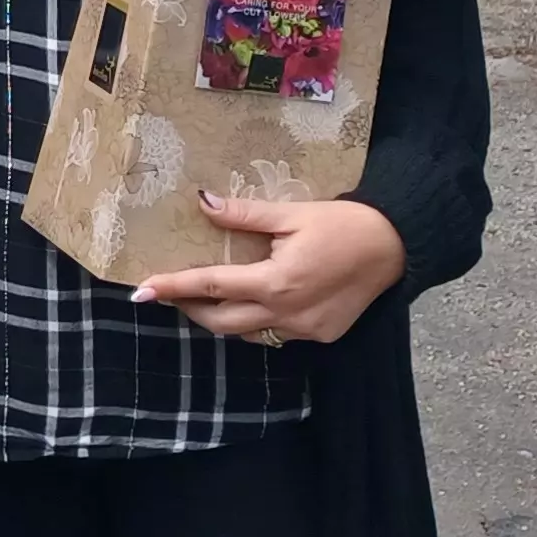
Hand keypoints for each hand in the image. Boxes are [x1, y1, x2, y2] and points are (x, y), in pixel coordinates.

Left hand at [130, 192, 407, 344]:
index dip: (173, 288)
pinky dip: (255, 321)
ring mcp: (306, 329)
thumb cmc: (342, 224)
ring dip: (222, 318)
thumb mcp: (290, 214)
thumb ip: (243, 215)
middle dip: (190, 310)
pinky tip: (249, 302)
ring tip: (202, 298)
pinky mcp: (322, 334)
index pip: (210, 287)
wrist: (395, 246)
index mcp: (276, 282)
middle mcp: (287, 313)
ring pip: (248, 333)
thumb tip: (201, 202)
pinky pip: (276, 334)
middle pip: (222, 322)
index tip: (141, 291)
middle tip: (169, 292)